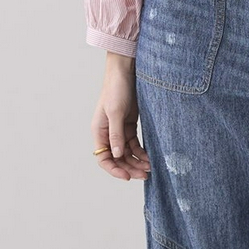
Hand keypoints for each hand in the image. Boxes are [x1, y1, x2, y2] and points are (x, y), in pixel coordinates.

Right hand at [92, 55, 150, 180]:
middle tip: (145, 175)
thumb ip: (116, 134)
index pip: (103, 158)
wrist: (126, 71)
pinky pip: (134, 144)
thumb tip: (117, 155)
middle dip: (130, 168)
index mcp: (99, 131)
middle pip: (117, 158)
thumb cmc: (116, 88)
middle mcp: (107, 133)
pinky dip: (141, 152)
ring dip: (137, 162)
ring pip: (127, 153)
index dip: (114, 169)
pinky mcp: (129, 125)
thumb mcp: (115, 112)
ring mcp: (119, 130)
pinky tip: (150, 157)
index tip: (127, 176)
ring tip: (150, 168)